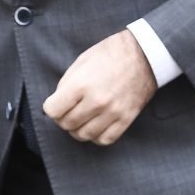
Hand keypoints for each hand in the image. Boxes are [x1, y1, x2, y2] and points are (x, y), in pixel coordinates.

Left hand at [42, 29, 156, 145]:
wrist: (143, 55)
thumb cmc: (109, 54)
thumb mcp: (80, 62)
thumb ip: (66, 84)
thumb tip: (57, 102)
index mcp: (81, 85)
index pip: (53, 110)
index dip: (51, 107)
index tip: (55, 104)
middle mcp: (96, 101)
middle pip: (67, 124)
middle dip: (62, 119)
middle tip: (67, 111)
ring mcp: (113, 112)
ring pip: (84, 135)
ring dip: (77, 129)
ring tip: (80, 119)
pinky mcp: (126, 119)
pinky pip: (106, 139)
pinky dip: (96, 137)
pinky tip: (94, 126)